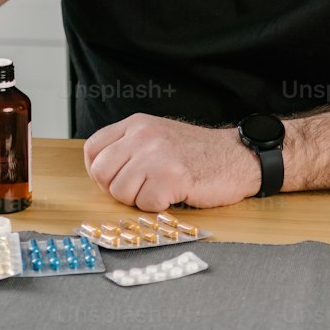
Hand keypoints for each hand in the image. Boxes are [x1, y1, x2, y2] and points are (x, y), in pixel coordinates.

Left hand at [83, 113, 261, 210]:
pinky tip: (174, 193)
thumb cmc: (197, 152)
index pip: (93, 149)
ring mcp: (156, 155)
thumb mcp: (157, 136)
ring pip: (119, 192)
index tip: (114, 179)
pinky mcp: (171, 177)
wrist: (235, 156)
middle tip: (140, 189)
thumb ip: (129, 146)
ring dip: (138, 199)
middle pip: (101, 173)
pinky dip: (158, 206)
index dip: (98, 171)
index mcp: (136, 124)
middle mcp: (143, 135)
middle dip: (116, 189)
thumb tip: (100, 170)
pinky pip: (145, 204)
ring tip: (160, 189)